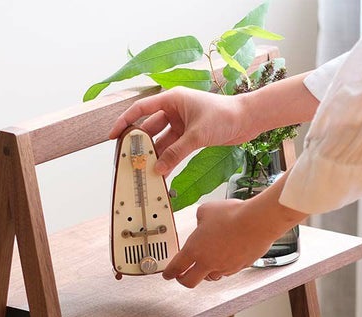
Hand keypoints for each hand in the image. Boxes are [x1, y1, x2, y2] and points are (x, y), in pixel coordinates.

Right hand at [109, 88, 248, 175]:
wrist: (247, 120)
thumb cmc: (225, 116)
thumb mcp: (197, 135)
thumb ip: (176, 152)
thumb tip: (158, 169)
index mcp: (172, 99)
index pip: (141, 110)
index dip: (125, 122)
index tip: (113, 137)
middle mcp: (174, 110)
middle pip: (149, 128)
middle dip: (139, 145)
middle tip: (128, 160)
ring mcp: (181, 124)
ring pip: (162, 142)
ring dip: (154, 156)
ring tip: (144, 171)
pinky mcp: (190, 136)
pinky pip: (174, 149)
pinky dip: (168, 160)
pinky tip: (161, 172)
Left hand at [163, 191, 305, 287]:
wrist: (257, 222)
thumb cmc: (233, 215)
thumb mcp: (207, 210)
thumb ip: (200, 219)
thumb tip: (202, 222)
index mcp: (194, 249)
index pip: (176, 267)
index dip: (169, 273)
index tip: (167, 274)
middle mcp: (208, 262)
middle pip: (189, 282)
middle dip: (183, 280)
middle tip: (182, 276)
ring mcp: (224, 267)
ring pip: (210, 277)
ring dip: (205, 273)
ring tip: (206, 264)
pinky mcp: (238, 267)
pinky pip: (227, 271)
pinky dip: (223, 267)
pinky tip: (226, 257)